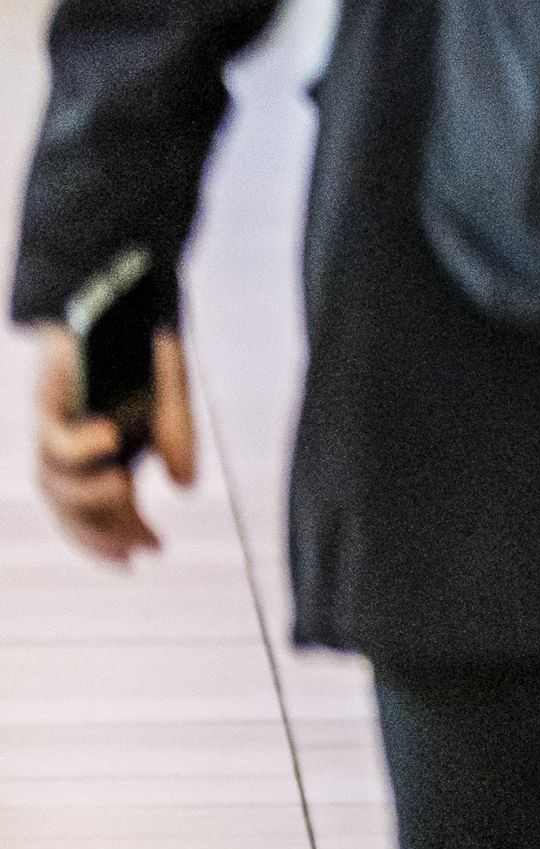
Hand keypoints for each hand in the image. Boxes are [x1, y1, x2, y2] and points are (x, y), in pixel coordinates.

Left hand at [32, 321, 193, 565]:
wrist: (115, 295)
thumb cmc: (140, 349)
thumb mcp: (169, 396)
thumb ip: (175, 437)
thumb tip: (183, 487)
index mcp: (102, 456)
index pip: (100, 511)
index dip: (119, 537)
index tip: (151, 552)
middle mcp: (73, 450)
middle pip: (73, 509)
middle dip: (103, 533)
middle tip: (140, 546)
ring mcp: (56, 428)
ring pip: (56, 484)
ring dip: (88, 496)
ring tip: (125, 488)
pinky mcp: (46, 403)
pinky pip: (53, 441)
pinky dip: (80, 448)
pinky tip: (110, 438)